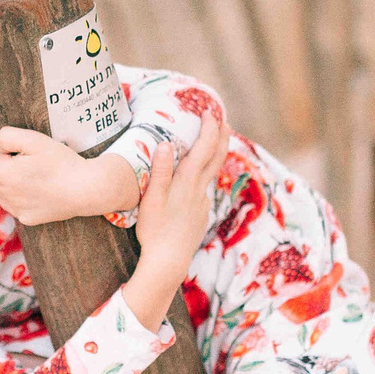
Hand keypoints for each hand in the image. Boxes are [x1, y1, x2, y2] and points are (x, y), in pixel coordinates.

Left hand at [0, 127, 135, 225]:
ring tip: (11, 163)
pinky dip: (11, 191)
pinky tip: (23, 183)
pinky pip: (11, 202)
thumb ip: (8, 136)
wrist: (86, 190)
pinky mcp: (26, 217)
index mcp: (3, 172)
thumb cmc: (62, 163)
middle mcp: (4, 193)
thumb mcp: (34, 139)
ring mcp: (15, 208)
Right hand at [134, 108, 225, 269]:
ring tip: (210, 147)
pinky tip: (193, 184)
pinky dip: (203, 179)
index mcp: (187, 182)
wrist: (168, 262)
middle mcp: (199, 190)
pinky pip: (203, 192)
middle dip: (221, 137)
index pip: (203, 148)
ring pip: (211, 175)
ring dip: (214, 157)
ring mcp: (202, 204)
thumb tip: (167, 143)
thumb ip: (160, 170)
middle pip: (216, 158)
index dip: (209, 128)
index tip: (210, 112)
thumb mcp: (151, 199)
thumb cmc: (155, 230)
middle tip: (223, 121)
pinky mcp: (200, 216)